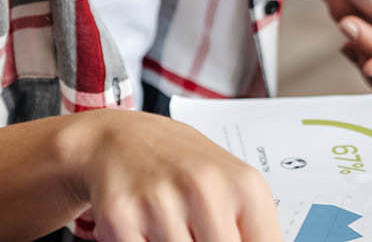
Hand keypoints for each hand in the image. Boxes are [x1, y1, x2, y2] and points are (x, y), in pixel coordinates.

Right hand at [58, 109, 280, 241]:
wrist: (119, 139)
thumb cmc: (182, 166)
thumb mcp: (230, 187)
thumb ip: (252, 230)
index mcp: (243, 185)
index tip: (231, 241)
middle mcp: (204, 189)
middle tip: (197, 231)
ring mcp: (161, 203)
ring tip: (172, 226)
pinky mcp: (120, 218)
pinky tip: (146, 230)